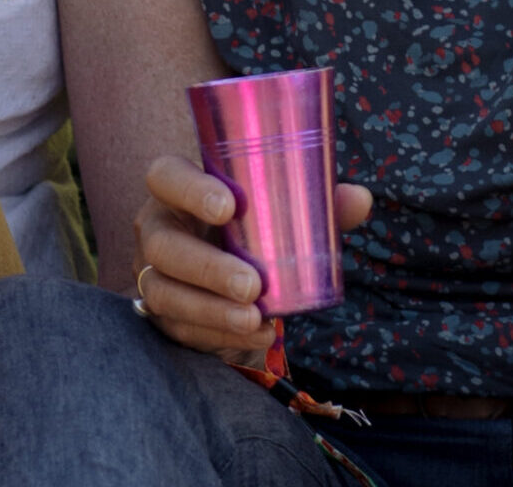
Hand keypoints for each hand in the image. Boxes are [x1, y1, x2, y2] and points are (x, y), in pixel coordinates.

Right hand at [131, 154, 372, 356]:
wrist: (230, 272)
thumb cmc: (256, 226)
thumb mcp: (284, 210)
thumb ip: (319, 202)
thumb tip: (360, 199)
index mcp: (178, 188)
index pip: (165, 176)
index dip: (189, 189)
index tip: (230, 206)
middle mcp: (157, 227)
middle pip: (162, 244)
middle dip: (206, 267)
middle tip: (252, 284)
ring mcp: (152, 272)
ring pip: (164, 292)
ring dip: (210, 309)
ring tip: (254, 318)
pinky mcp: (162, 312)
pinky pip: (179, 328)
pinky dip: (218, 335)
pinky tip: (257, 335)